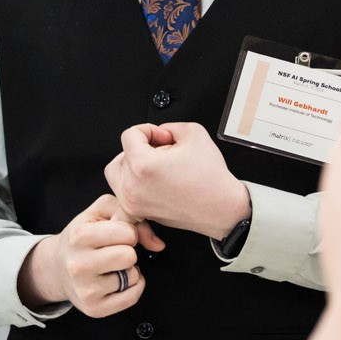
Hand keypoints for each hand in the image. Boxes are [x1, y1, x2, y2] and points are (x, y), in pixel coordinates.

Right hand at [17, 193, 166, 317]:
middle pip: (130, 256)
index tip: (116, 235)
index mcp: (79, 236)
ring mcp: (85, 290)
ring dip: (128, 270)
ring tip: (111, 266)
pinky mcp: (94, 309)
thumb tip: (158, 245)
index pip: (129, 233)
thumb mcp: (100, 212)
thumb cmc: (82, 236)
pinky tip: (117, 280)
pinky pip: (132, 297)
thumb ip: (132, 216)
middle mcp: (78, 265)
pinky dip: (131, 287)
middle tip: (114, 251)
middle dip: (128, 252)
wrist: (56, 267)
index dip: (128, 232)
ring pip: (132, 277)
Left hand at [104, 122, 250, 239]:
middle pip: (121, 155)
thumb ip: (170, 126)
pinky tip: (151, 182)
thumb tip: (159, 133)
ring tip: (154, 165)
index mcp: (142, 165)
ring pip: (117, 175)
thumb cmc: (211, 179)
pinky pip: (124, 195)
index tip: (164, 137)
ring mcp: (134, 203)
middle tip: (161, 151)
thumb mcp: (194, 133)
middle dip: (141, 148)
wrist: (223, 209)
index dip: (148, 130)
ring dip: (132, 165)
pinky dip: (133, 185)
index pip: (129, 135)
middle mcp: (133, 187)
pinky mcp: (140, 213)